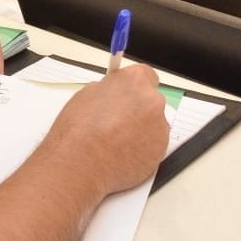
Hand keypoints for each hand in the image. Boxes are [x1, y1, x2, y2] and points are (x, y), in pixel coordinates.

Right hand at [47, 64, 168, 195]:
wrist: (81, 164)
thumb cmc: (79, 131)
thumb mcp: (86, 95)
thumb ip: (108, 90)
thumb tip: (113, 95)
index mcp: (134, 81)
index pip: (146, 75)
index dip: (135, 87)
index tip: (128, 95)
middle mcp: (152, 101)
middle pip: (151, 101)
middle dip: (138, 109)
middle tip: (117, 121)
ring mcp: (160, 127)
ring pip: (153, 124)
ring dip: (140, 129)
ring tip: (116, 141)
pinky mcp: (162, 151)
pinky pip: (154, 145)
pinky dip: (142, 148)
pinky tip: (122, 154)